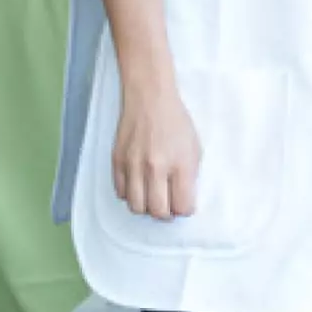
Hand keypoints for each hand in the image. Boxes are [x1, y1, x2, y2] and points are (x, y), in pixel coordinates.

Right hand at [112, 76, 201, 217]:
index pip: (182, 206)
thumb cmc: (175, 122)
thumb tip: (184, 201)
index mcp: (179, 164)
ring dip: (146, 207)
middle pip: (158, 212)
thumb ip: (189, 177)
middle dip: (166, 214)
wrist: (149, 98)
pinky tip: (138, 185)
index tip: (185, 204)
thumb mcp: (194, 148)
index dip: (185, 210)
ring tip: (152, 197)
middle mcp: (155, 167)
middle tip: (168, 205)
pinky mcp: (117, 161)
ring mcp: (134, 165)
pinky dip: (130, 195)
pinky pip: (121, 193)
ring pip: (136, 207)